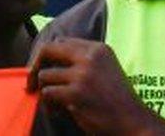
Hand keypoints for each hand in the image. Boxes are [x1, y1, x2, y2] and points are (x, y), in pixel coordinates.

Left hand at [28, 38, 164, 135]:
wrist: (134, 122)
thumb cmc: (117, 101)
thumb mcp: (105, 70)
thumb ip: (83, 61)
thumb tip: (48, 61)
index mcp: (98, 49)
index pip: (61, 42)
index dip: (47, 55)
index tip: (41, 68)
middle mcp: (90, 57)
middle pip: (48, 50)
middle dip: (35, 66)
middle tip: (31, 82)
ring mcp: (83, 75)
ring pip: (44, 76)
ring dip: (44, 92)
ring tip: (55, 105)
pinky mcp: (76, 94)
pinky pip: (47, 94)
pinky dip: (48, 105)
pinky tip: (58, 112)